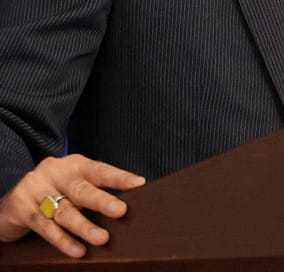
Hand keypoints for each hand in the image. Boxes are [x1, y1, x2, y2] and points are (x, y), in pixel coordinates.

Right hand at [0, 154, 145, 257]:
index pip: (99, 170)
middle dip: (101, 200)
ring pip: (64, 211)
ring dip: (84, 227)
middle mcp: (55, 173)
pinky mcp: (22, 208)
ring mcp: (37, 190)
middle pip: (81, 189)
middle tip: (120, 211)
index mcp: (73, 165)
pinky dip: (63, 240)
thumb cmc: (52, 192)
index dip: (119, 177)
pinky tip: (78, 250)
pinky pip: (46, 227)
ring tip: (102, 238)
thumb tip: (124, 205)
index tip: (139, 184)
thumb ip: (92, 190)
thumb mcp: (71, 185)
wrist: (10, 201)